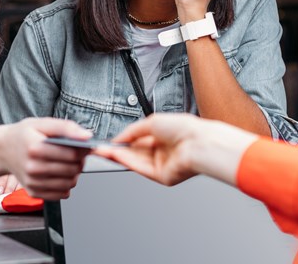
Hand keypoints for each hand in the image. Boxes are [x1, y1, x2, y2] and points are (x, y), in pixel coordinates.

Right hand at [0, 118, 91, 199]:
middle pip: (73, 170)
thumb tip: (87, 136)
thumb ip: (66, 127)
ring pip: (70, 183)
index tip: (87, 146)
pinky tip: (60, 173)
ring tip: (67, 162)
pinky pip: (62, 194)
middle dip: (80, 161)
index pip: (72, 155)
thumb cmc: (23, 135)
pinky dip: (66, 184)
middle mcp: (33, 168)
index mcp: (35, 148)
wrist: (2, 150)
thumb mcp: (42, 123)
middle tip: (75, 153)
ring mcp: (33, 182)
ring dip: (74, 173)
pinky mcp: (34, 193)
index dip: (85, 151)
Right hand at [94, 113, 256, 185]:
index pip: (138, 141)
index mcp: (163, 137)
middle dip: (116, 150)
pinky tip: (115, 155)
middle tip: (100, 148)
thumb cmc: (184, 128)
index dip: (122, 141)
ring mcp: (162, 164)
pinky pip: (140, 169)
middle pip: (134, 153)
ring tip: (103, 151)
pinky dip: (126, 162)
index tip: (108, 141)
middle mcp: (162, 151)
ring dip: (117, 156)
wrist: (198, 143)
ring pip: (135, 161)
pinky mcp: (162, 176)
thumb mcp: (152, 122)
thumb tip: (118, 137)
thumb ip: (132, 131)